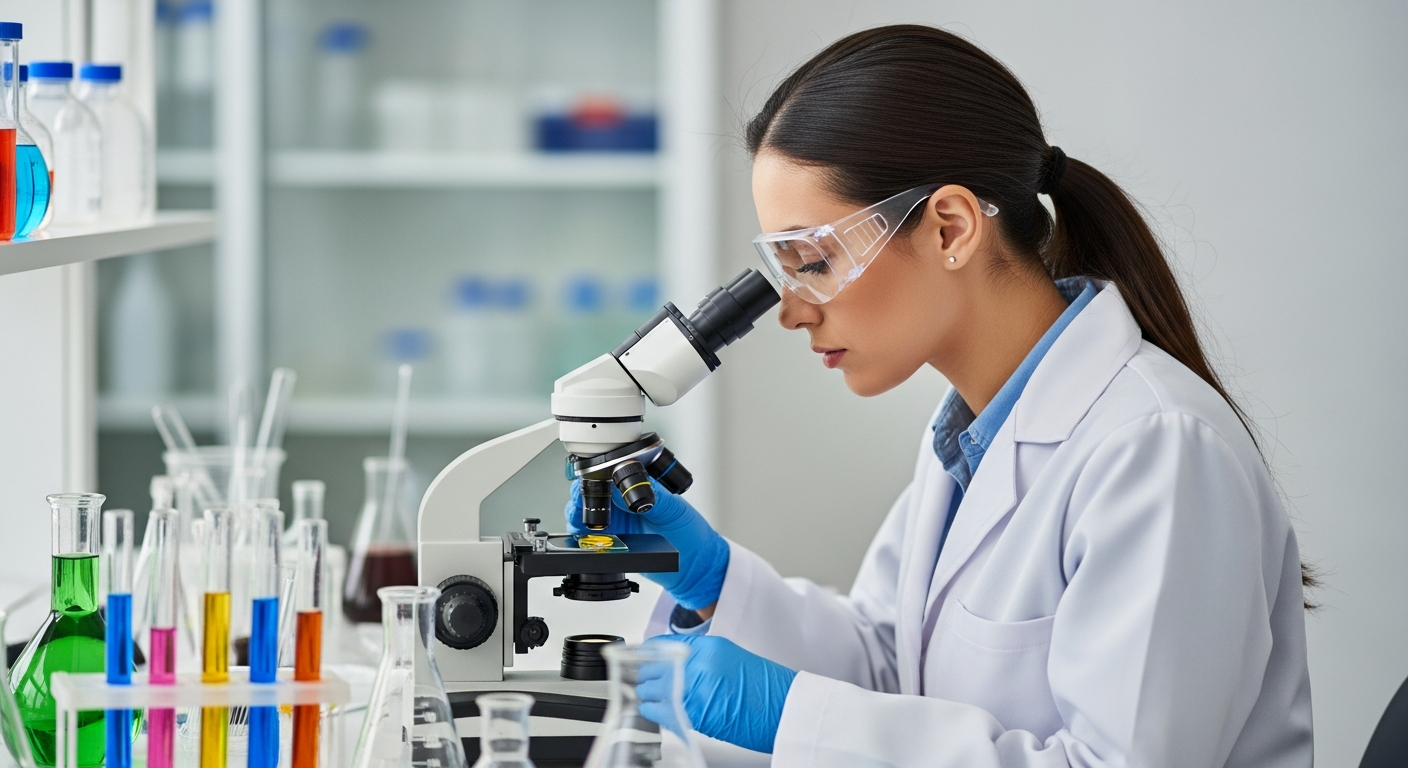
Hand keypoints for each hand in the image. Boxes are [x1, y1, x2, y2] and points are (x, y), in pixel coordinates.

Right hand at [564, 478, 727, 609]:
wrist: (695, 568)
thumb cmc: (693, 534)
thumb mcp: (675, 510)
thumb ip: (653, 496)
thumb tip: (628, 486)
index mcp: (641, 485)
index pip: (611, 472)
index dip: (597, 474)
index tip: (592, 481)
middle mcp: (625, 502)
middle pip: (591, 492)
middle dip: (581, 496)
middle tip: (580, 505)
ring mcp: (618, 522)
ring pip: (585, 514)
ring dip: (578, 516)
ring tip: (581, 522)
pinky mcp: (613, 543)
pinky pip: (589, 538)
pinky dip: (581, 537)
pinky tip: (585, 538)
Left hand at [637, 635, 796, 753]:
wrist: (784, 708)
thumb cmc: (765, 687)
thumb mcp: (730, 658)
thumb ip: (700, 659)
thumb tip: (675, 666)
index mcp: (708, 646)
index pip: (663, 644)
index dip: (648, 653)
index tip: (641, 657)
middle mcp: (697, 664)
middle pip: (653, 666)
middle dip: (644, 675)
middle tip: (641, 679)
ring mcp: (693, 688)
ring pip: (651, 689)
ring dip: (647, 693)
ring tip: (648, 696)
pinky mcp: (691, 712)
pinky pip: (658, 710)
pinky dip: (652, 711)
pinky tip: (653, 710)